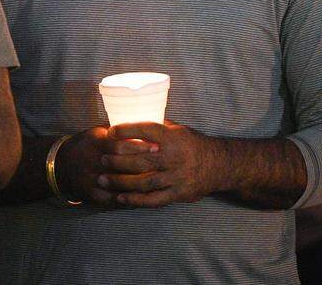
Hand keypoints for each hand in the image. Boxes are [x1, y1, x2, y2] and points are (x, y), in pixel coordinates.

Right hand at [55, 127, 159, 205]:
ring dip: (140, 183)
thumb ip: (117, 131)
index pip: (118, 143)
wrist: (62, 166)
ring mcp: (91, 179)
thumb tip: (144, 121)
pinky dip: (130, 199)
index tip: (158, 145)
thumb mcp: (97, 133)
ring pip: (120, 184)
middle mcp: (91, 160)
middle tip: (164, 163)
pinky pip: (114, 199)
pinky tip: (145, 197)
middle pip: (121, 164)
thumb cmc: (87, 145)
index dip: (139, 145)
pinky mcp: (92, 194)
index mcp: (94, 142)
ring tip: (159, 181)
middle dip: (143, 164)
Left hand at [96, 121, 223, 207]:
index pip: (146, 130)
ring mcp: (177, 177)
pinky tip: (120, 198)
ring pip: (144, 181)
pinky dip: (136, 200)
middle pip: (141, 160)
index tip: (110, 132)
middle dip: (118, 160)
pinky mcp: (178, 194)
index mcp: (173, 137)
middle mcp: (174, 157)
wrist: (219, 165)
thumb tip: (127, 122)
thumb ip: (155, 128)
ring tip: (103, 179)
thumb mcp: (177, 129)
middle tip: (102, 159)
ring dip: (121, 181)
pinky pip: (154, 200)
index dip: (126, 130)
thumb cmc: (191, 143)